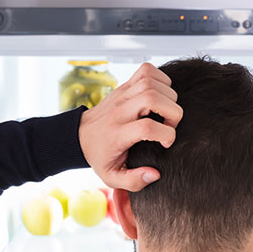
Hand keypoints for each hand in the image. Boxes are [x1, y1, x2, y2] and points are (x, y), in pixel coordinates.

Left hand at [78, 63, 182, 191]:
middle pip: (152, 97)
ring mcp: (122, 95)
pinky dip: (161, 78)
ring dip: (168, 95)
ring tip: (165, 112)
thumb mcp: (111, 177)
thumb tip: (154, 174)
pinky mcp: (124, 86)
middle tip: (169, 125)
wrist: (80, 136)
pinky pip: (147, 70)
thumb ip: (133, 181)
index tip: (166, 144)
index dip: (166, 135)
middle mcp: (120, 111)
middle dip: (172, 112)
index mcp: (117, 134)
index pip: (147, 127)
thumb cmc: (100, 156)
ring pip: (151, 82)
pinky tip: (160, 95)